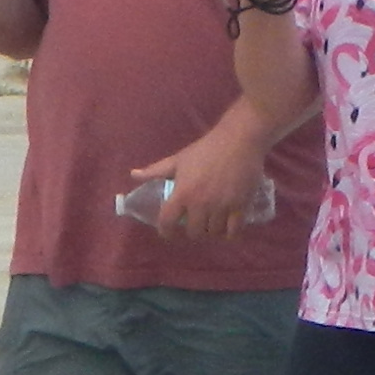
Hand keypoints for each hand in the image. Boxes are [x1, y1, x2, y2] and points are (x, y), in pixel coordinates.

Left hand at [134, 117, 271, 242]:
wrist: (239, 140)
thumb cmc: (206, 149)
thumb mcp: (178, 160)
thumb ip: (155, 171)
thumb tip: (133, 175)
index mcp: (182, 193)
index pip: (168, 222)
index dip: (166, 232)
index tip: (169, 233)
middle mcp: (200, 204)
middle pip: (193, 233)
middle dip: (192, 232)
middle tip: (195, 227)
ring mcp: (221, 207)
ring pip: (213, 234)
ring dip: (210, 233)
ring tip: (211, 226)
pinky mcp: (240, 207)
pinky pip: (233, 232)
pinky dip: (229, 235)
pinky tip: (227, 229)